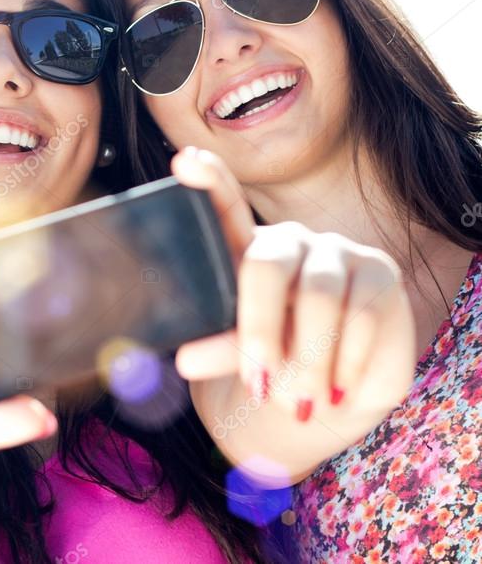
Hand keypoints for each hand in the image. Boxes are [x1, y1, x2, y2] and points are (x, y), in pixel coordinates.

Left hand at [170, 147, 415, 478]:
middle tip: (258, 380)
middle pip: (267, 263)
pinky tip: (336, 389)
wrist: (336, 392)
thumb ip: (221, 350)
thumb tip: (185, 360)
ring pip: (318, 297)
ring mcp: (337, 252)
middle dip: (260, 328)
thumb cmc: (278, 362)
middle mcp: (290, 242)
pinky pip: (360, 314)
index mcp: (246, 254)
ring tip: (301, 401)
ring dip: (308, 359)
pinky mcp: (379, 272)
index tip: (185, 162)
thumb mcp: (245, 357)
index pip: (225, 208)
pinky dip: (344, 360)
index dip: (210, 182)